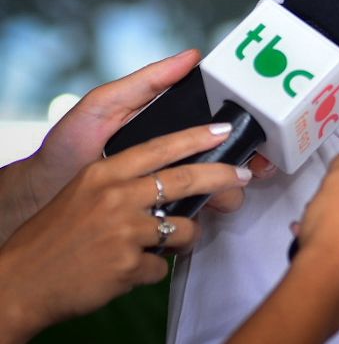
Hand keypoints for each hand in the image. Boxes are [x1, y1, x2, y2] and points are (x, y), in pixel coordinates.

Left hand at [0, 50, 273, 243]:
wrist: (39, 197)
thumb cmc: (68, 148)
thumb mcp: (104, 105)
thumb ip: (146, 83)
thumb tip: (191, 56)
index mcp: (168, 131)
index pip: (214, 127)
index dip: (241, 129)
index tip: (259, 129)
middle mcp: (174, 161)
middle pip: (224, 161)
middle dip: (243, 165)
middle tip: (249, 169)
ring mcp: (169, 191)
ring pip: (216, 192)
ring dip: (229, 193)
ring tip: (225, 196)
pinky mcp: (159, 220)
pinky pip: (193, 220)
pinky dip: (206, 217)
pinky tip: (205, 214)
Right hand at [0, 123, 252, 342]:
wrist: (19, 282)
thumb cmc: (53, 239)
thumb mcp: (83, 193)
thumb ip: (123, 182)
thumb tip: (169, 179)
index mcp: (104, 174)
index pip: (161, 148)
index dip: (197, 138)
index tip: (223, 131)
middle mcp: (116, 197)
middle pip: (187, 179)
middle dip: (222, 176)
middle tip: (241, 177)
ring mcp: (124, 231)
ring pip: (183, 229)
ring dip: (182, 239)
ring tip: (160, 245)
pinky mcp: (128, 264)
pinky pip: (160, 267)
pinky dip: (149, 271)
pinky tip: (126, 270)